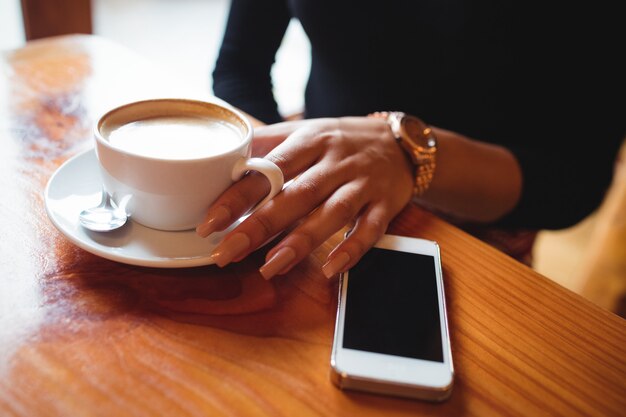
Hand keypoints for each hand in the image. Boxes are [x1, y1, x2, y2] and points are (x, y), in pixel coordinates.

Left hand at [196, 116, 414, 278]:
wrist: (400, 141)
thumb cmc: (341, 140)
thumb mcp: (305, 131)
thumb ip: (268, 145)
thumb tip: (222, 157)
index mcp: (310, 141)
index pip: (269, 168)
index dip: (237, 196)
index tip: (210, 222)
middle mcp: (336, 161)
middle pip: (296, 194)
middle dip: (259, 226)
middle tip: (227, 253)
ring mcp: (363, 183)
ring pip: (331, 214)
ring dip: (301, 242)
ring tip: (270, 268)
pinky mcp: (386, 204)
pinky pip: (370, 229)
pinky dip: (352, 250)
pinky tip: (331, 269)